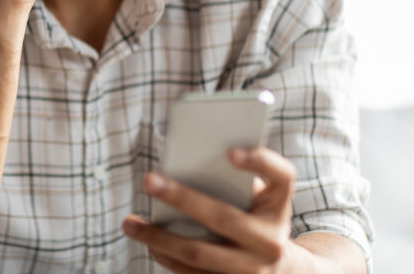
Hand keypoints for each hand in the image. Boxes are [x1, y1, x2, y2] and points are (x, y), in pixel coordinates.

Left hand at [123, 148, 315, 272]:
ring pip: (199, 254)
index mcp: (279, 208)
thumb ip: (235, 179)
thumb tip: (185, 164)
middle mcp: (272, 242)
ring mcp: (253, 272)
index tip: (230, 151)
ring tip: (129, 222)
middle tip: (148, 179)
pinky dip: (166, 257)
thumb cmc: (258, 218)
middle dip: (182, 198)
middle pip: (223, 218)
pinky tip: (146, 241)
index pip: (281, 177)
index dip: (259, 162)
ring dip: (159, 237)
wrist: (283, 272)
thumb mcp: (260, 198)